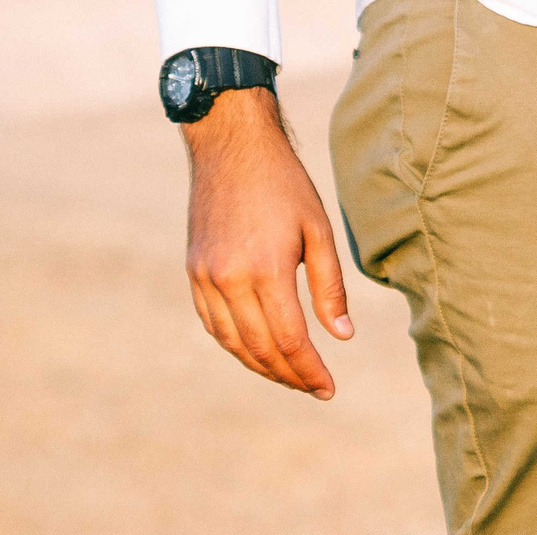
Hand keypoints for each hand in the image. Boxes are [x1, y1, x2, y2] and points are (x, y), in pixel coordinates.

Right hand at [183, 88, 352, 397]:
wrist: (230, 144)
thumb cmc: (283, 184)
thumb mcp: (319, 231)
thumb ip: (330, 287)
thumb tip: (343, 336)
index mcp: (265, 270)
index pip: (290, 341)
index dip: (311, 371)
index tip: (329, 388)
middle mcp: (229, 278)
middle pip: (261, 349)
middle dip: (290, 376)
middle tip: (315, 388)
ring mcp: (206, 276)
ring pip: (233, 343)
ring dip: (262, 368)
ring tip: (290, 377)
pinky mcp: (194, 270)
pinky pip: (213, 323)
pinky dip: (236, 345)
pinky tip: (258, 352)